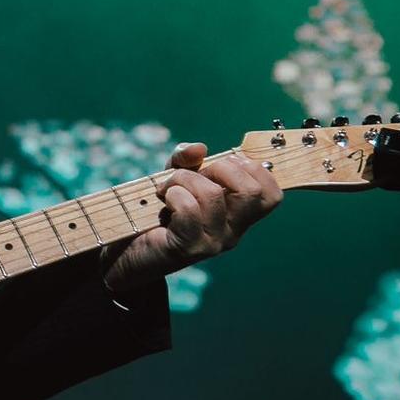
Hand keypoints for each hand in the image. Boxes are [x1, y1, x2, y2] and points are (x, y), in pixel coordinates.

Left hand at [101, 142, 282, 296]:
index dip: (251, 168)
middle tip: (194, 174)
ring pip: (213, 194)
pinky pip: (189, 209)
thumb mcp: (175, 178)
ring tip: (168, 187)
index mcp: (239, 217)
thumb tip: (199, 148)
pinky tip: (164, 200)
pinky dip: (173, 194)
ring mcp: (213, 243)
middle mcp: (233, 232)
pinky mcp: (189, 248)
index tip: (221, 164)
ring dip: (184, 178)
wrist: (128, 251)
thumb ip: (187, 160)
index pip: (271, 195)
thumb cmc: (158, 212)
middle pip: (251, 191)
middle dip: (220, 167)